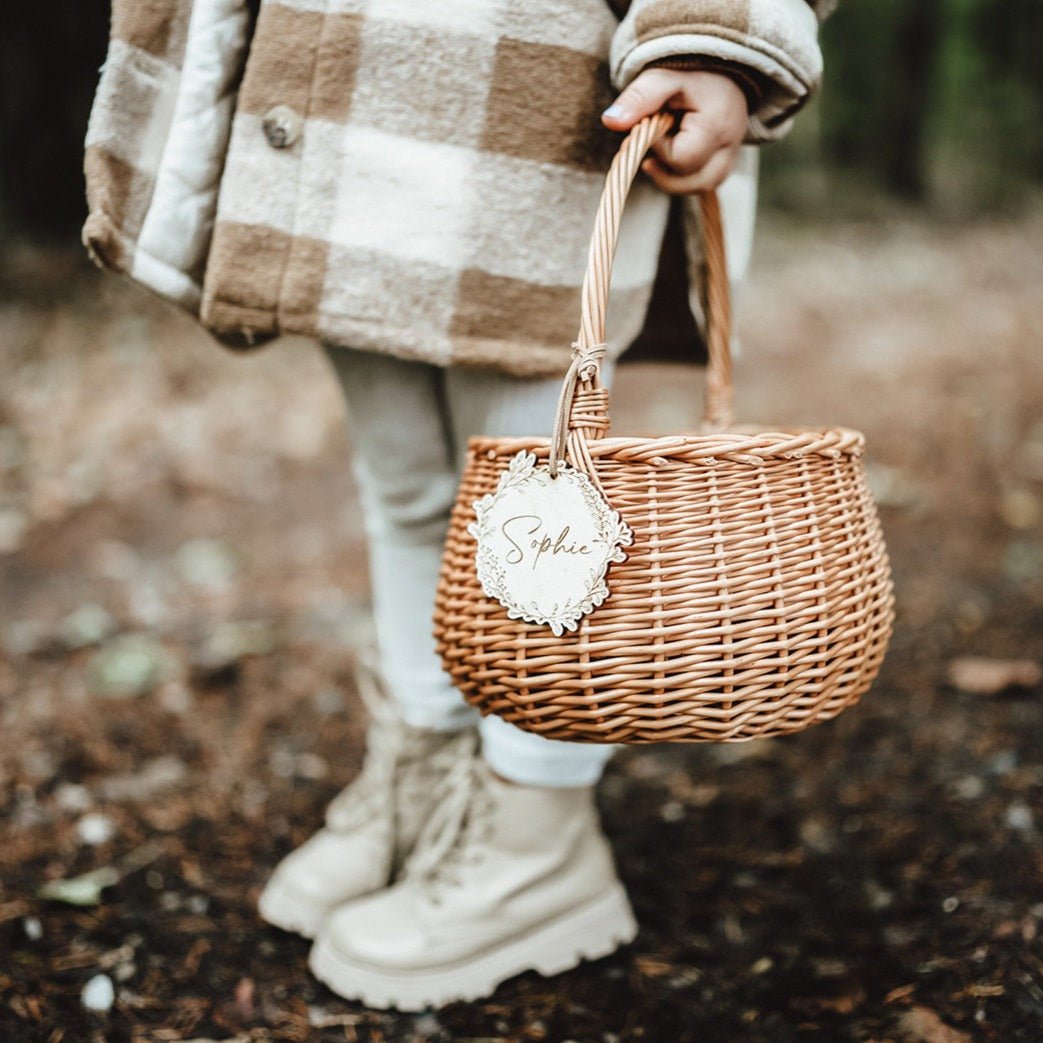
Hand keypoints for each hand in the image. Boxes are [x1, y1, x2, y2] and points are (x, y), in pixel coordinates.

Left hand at [602, 68, 747, 193]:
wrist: (718, 67)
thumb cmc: (689, 70)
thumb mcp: (661, 78)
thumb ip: (638, 98)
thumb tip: (609, 121)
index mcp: (717, 125)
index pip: (679, 159)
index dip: (658, 147)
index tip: (655, 123)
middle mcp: (729, 146)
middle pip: (690, 182)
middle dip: (664, 166)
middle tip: (657, 138)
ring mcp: (730, 157)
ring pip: (699, 187)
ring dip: (672, 176)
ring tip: (663, 148)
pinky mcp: (725, 163)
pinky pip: (703, 183)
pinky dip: (683, 176)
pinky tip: (672, 156)